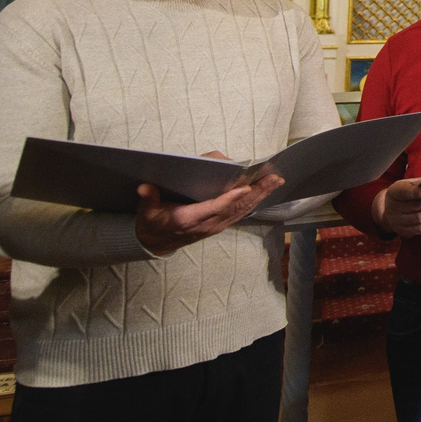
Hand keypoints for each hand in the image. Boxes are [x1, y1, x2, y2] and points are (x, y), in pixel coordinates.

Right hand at [134, 169, 284, 256]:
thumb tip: (144, 188)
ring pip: (242, 209)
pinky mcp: (221, 224)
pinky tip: (266, 190)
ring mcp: (216, 225)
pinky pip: (241, 212)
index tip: (244, 187)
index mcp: (188, 219)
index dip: (229, 199)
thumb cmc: (152, 223)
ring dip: (260, 195)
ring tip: (275, 180)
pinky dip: (255, 201)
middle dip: (256, 192)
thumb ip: (148, 199)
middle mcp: (207, 224)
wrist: (157, 243)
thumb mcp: (146, 212)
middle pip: (236, 207)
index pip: (213, 208)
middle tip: (273, 178)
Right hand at [374, 177, 420, 236]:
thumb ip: (420, 184)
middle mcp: (392, 208)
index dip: (417, 193)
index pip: (404, 193)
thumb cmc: (405, 193)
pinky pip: (420, 229)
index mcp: (394, 192)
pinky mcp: (403, 232)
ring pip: (419, 219)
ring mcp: (396, 222)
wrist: (391, 210)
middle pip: (416, 206)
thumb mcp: (409, 184)